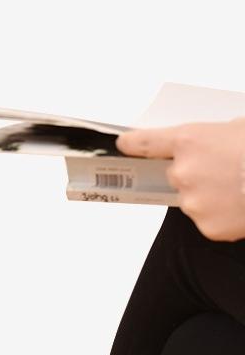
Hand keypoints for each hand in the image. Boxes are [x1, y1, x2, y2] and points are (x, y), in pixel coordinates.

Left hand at [117, 119, 244, 241]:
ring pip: (192, 199)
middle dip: (195, 173)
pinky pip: (208, 220)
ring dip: (210, 195)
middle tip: (224, 170)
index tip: (122, 145)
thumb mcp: (239, 128)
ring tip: (241, 187)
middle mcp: (184, 171)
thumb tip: (208, 144)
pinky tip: (242, 205)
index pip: (145, 143)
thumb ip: (214, 136)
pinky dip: (223, 216)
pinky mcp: (208, 226)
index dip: (132, 144)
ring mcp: (194, 201)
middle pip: (174, 175)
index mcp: (189, 141)